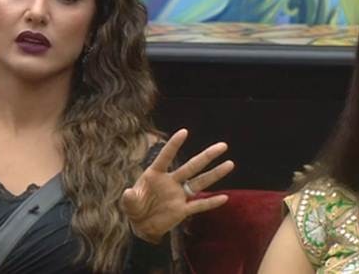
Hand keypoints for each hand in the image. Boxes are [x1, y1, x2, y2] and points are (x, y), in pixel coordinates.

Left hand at [120, 129, 233, 243]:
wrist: (141, 226)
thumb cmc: (134, 208)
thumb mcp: (128, 203)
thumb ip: (129, 198)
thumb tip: (128, 193)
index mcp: (155, 174)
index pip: (166, 156)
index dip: (174, 145)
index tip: (184, 131)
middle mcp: (170, 181)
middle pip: (191, 166)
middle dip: (207, 156)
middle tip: (223, 146)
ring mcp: (178, 195)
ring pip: (199, 182)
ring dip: (214, 174)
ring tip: (230, 164)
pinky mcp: (182, 210)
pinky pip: (199, 205)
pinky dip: (211, 202)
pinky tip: (225, 198)